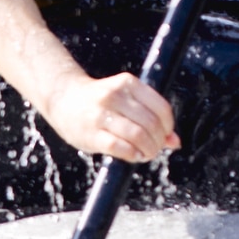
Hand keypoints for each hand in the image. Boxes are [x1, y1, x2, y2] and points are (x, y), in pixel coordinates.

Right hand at [32, 66, 178, 163]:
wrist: (63, 99)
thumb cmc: (101, 102)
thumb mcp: (126, 101)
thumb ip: (151, 117)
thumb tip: (175, 142)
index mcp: (128, 83)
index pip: (161, 108)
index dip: (168, 126)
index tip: (165, 135)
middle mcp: (115, 96)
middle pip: (151, 124)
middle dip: (158, 141)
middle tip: (155, 148)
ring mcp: (101, 115)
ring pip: (138, 136)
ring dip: (149, 150)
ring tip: (146, 153)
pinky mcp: (91, 134)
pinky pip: (120, 147)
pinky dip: (133, 154)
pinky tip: (134, 155)